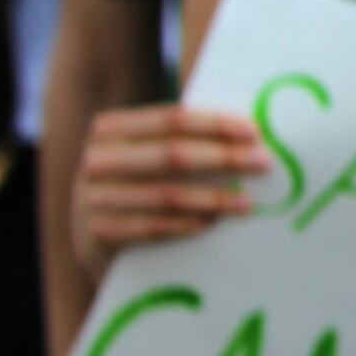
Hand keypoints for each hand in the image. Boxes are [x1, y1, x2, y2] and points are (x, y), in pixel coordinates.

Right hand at [72, 103, 268, 273]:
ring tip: (246, 202)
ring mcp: (92, 198)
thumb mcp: (146, 153)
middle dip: (224, 158)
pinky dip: (186, 224)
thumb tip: (246, 133)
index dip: (215, 125)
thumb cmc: (137, 182)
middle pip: (172, 156)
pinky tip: (212, 223)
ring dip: (213, 198)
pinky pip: (152, 227)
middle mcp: (96, 160)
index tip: (254, 132)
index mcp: (110, 129)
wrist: (93, 235)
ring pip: (167, 196)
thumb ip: (180, 138)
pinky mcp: (97, 233)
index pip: (171, 120)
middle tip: (262, 163)